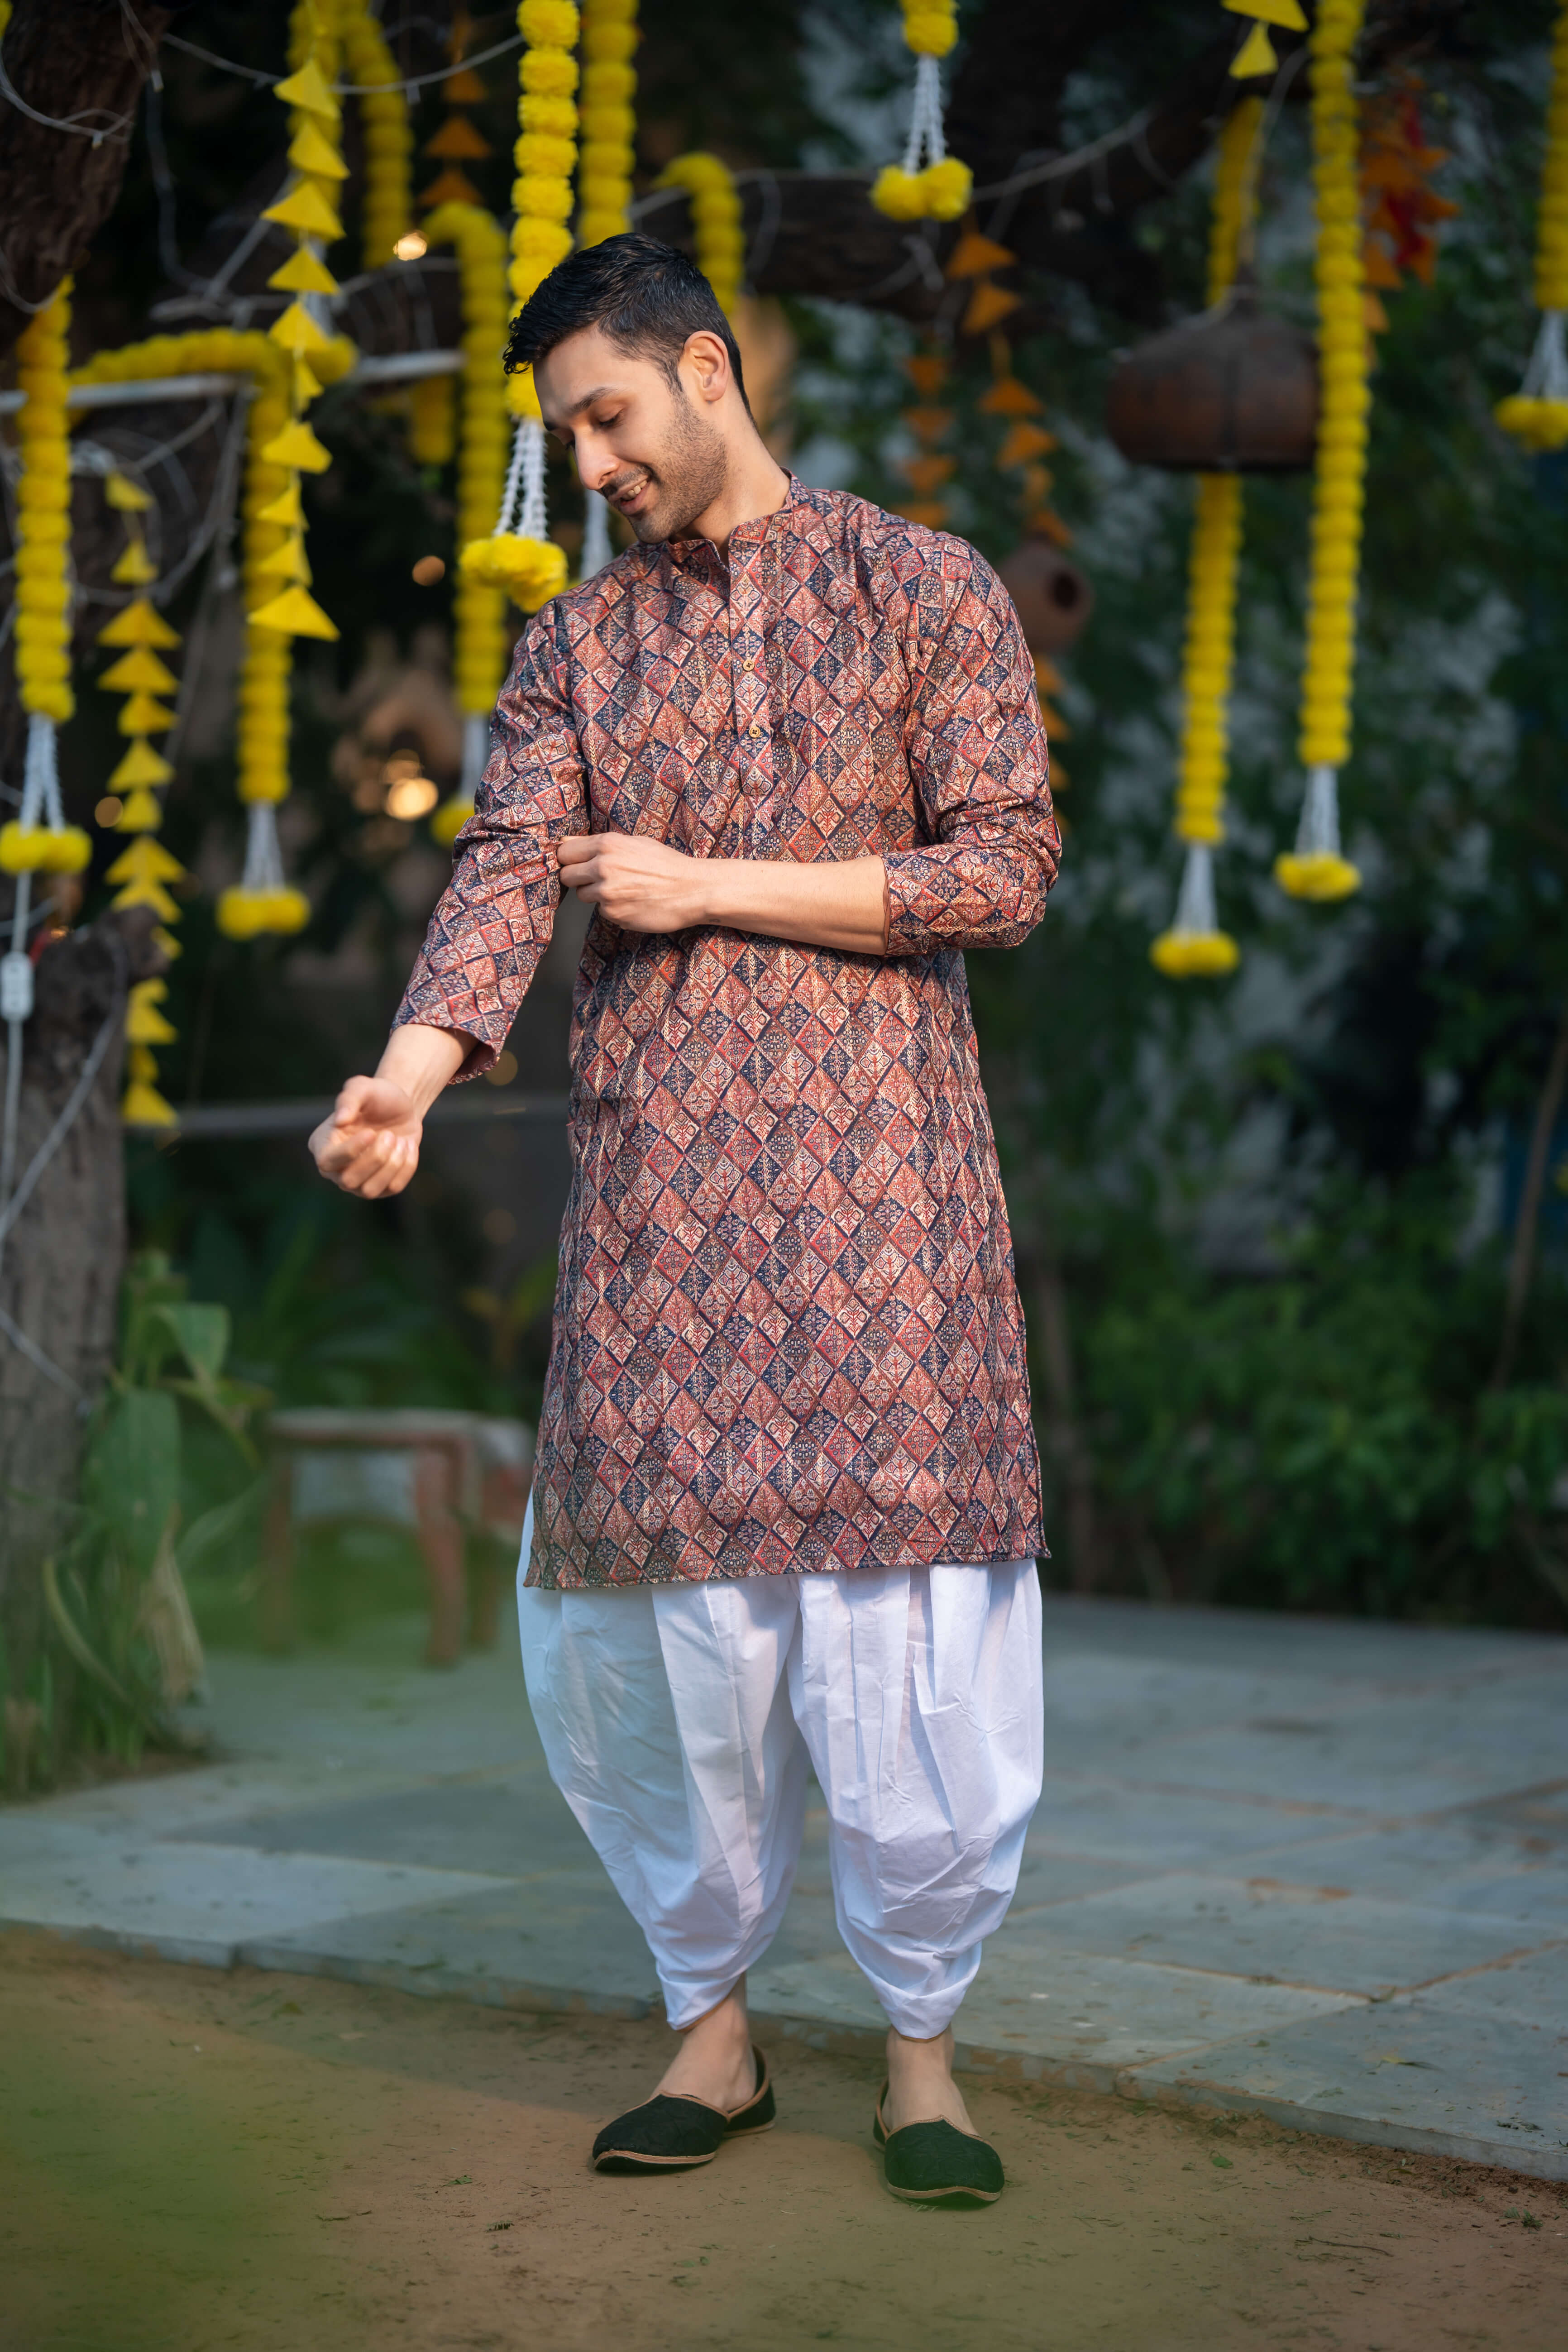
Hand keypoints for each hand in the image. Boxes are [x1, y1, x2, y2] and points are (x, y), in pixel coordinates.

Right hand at [309, 1074, 423, 1197]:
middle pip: (348, 1180)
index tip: (371, 1132)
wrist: (401, 1107)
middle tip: (390, 1135)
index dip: (350, 1151)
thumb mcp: (362, 1088)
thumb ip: (349, 1099)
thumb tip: (340, 1120)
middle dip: (375, 1158)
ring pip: (369, 1190)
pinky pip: (393, 1188)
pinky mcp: (382, 1187)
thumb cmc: (376, 1096)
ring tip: (400, 1140)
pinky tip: (408, 1147)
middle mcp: (335, 1169)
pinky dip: (406, 1167)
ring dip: (391, 1165)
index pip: (327, 1161)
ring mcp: (358, 1182)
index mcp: (322, 1145)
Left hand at [557, 831, 710, 932]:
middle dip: (578, 878)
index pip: (565, 852)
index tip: (576, 863)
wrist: (693, 890)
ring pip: (582, 895)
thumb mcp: (634, 842)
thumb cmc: (666, 864)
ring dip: (595, 894)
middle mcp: (603, 867)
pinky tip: (633, 902)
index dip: (569, 859)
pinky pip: (602, 911)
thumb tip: (565, 842)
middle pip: (566, 875)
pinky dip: (613, 908)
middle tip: (597, 879)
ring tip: (622, 890)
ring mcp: (607, 893)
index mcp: (607, 844)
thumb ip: (600, 844)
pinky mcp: (614, 914)